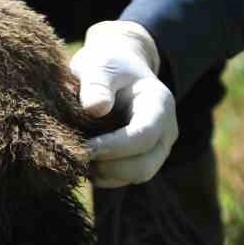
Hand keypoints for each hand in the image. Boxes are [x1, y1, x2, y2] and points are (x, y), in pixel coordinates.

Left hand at [69, 20, 176, 187]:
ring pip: (136, 176)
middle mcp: (165, 131)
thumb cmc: (107, 66)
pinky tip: (85, 161)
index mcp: (159, 104)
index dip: (114, 147)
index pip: (143, 135)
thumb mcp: (99, 66)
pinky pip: (126, 178)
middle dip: (110, 167)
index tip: (84, 147)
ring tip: (79, 158)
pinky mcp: (142, 160)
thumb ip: (96, 84)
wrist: (116, 70)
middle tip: (77, 156)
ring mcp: (157, 148)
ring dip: (106, 174)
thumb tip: (96, 109)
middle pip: (145, 165)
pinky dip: (105, 176)